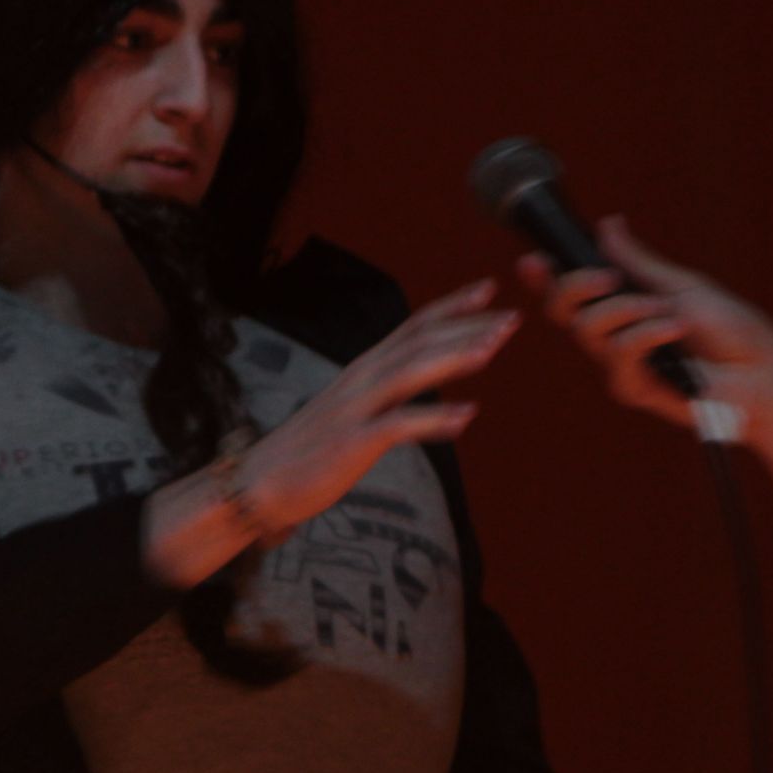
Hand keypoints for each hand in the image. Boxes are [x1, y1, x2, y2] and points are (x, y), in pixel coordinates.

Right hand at [144, 281, 517, 587]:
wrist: (260, 481)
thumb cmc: (309, 449)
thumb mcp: (352, 409)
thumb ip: (386, 392)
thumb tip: (422, 382)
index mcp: (363, 368)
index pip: (413, 326)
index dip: (451, 306)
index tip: (490, 292)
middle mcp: (360, 378)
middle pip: (418, 342)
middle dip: (466, 328)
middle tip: (512, 319)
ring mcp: (355, 408)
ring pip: (409, 373)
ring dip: (454, 359)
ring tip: (493, 349)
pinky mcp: (351, 442)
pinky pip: (399, 426)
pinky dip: (435, 420)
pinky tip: (467, 417)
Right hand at [519, 217, 772, 515]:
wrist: (763, 371)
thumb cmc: (731, 330)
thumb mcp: (681, 284)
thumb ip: (637, 262)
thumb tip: (609, 224)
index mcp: (622, 308)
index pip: (570, 292)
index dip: (544, 277)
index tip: (531, 259)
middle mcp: (613, 337)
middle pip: (561, 309)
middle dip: (575, 285)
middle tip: (607, 278)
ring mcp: (621, 364)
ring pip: (588, 329)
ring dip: (630, 312)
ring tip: (670, 314)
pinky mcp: (633, 388)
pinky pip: (619, 354)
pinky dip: (647, 335)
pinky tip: (675, 330)